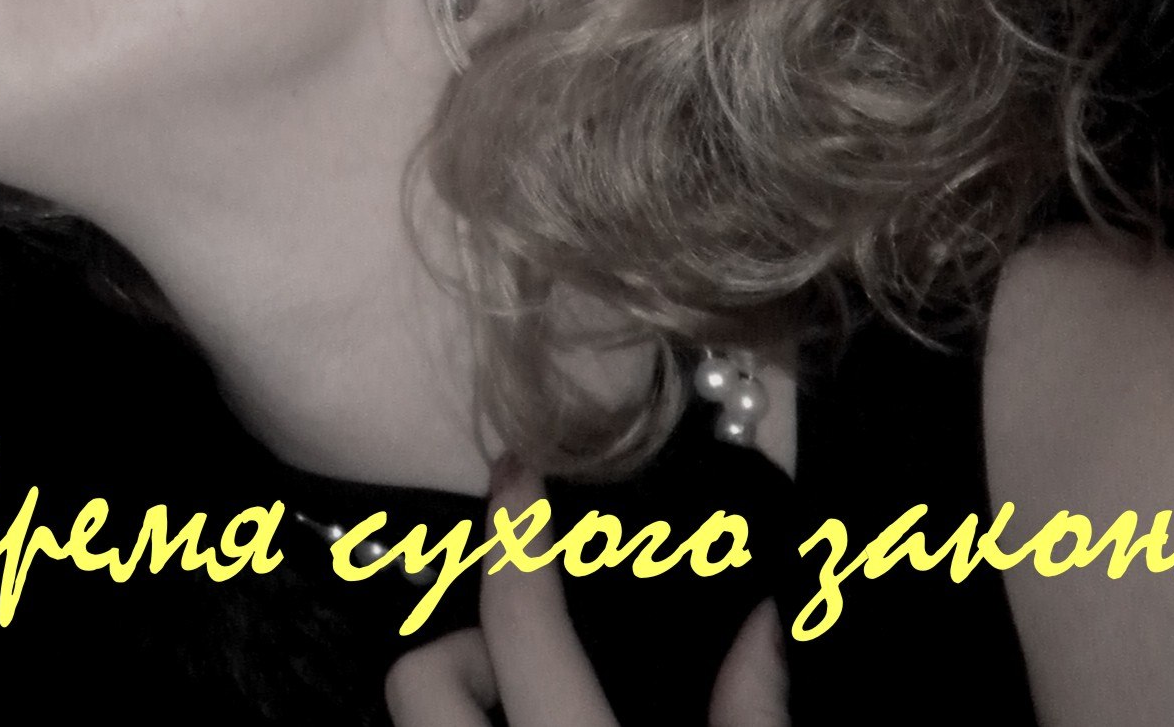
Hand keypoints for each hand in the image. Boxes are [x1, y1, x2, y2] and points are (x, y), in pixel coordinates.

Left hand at [384, 473, 788, 726]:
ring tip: (527, 710)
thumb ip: (754, 715)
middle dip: (462, 655)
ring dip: (459, 707)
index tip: (519, 472)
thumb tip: (765, 618)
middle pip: (415, 681)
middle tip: (526, 664)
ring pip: (408, 726)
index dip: (514, 537)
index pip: (521, 628)